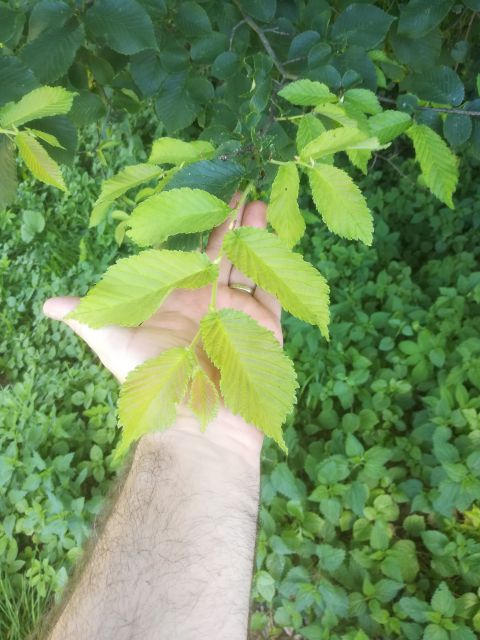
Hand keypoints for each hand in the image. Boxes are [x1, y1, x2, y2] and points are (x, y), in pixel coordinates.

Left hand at [43, 196, 281, 459]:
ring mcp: (237, 314)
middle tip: (240, 186)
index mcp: (177, 298)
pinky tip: (280, 242)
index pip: (189, 253)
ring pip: (249, 267)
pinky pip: (273, 294)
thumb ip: (90, 316)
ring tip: (261, 203)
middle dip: (231, 222)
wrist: (195, 426)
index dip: (197, 226)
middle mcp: (209, 302)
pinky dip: (278, 270)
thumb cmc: (152, 382)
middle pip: (222, 255)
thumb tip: (46, 304)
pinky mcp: (264, 329)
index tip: (203, 195)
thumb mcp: (115, 343)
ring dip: (256, 237)